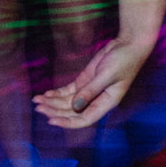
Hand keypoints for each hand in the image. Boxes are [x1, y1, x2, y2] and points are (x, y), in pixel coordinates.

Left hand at [35, 33, 155, 129]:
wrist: (128, 44)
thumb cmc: (124, 60)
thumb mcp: (107, 75)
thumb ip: (91, 91)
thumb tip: (75, 107)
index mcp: (106, 103)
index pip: (85, 119)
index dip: (67, 122)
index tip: (51, 120)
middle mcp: (97, 100)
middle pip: (72, 111)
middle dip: (55, 110)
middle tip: (39, 106)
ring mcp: (90, 90)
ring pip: (68, 102)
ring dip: (53, 101)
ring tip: (37, 100)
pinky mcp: (85, 80)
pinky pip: (69, 91)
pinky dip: (57, 93)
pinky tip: (47, 94)